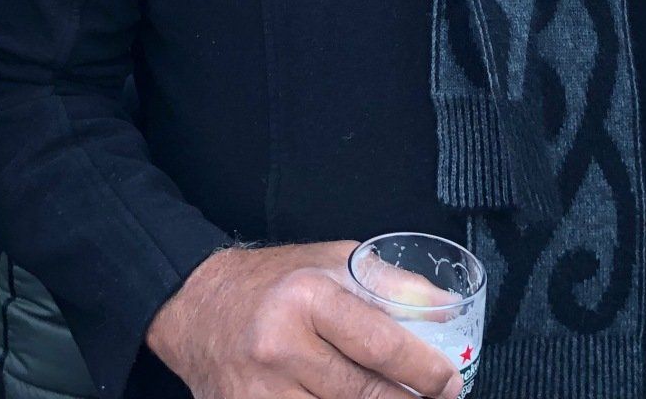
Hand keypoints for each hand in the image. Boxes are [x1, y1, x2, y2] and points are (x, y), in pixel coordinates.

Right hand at [146, 241, 463, 398]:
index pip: (381, 346)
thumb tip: (448, 309)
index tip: (449, 382)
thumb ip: (391, 285)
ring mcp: (260, 390)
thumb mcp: (332, 261)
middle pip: (364, 395)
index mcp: (307, 297)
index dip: (425, 372)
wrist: (195, 306)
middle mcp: (281, 345)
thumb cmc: (274, 281)